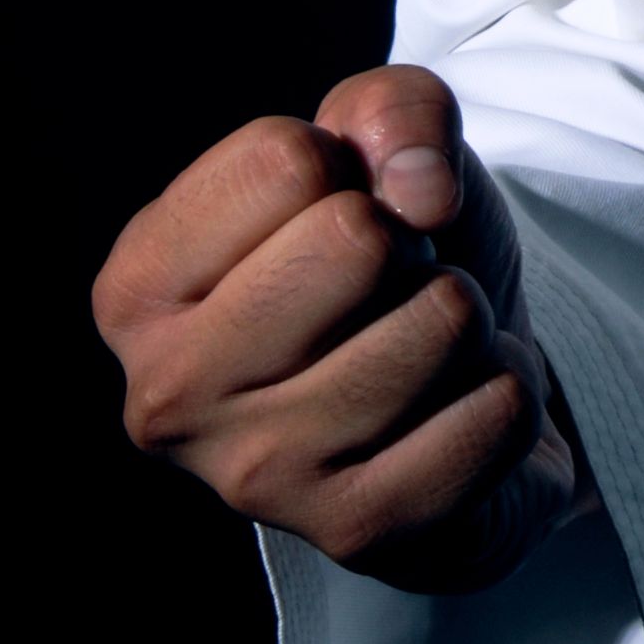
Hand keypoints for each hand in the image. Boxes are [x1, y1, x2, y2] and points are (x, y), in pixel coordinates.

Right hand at [93, 68, 592, 591]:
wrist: (447, 394)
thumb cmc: (385, 262)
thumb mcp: (374, 149)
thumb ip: (393, 110)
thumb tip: (421, 194)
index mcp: (136, 290)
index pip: (286, 160)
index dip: (349, 168)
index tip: (338, 217)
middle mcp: (170, 395)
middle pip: (360, 242)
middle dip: (410, 247)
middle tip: (390, 290)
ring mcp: (260, 477)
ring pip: (443, 322)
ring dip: (467, 320)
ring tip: (423, 348)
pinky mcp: (359, 533)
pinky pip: (498, 410)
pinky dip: (507, 391)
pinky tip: (456, 411)